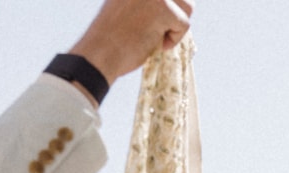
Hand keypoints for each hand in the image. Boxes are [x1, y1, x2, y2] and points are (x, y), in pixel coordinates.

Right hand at [70, 0, 193, 85]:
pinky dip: (175, 39)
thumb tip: (182, 0)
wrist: (100, 51)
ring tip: (156, 34)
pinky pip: (185, 24)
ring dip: (176, 25)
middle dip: (177, 14)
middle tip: (158, 29)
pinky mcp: (163, 8)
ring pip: (188, 5)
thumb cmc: (114, 32)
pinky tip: (156, 42)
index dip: (172, 5)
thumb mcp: (130, 2)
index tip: (157, 19)